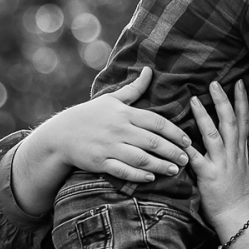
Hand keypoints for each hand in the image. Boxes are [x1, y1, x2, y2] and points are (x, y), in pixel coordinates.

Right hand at [50, 66, 193, 181]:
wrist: (60, 134)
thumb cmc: (90, 115)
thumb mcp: (111, 98)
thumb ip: (133, 88)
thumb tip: (149, 70)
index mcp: (124, 113)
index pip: (156, 121)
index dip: (174, 132)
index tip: (187, 140)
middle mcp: (118, 129)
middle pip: (152, 141)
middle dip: (172, 151)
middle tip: (187, 159)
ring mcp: (109, 147)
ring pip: (140, 158)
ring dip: (160, 165)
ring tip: (175, 170)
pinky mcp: (100, 162)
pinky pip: (122, 170)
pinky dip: (137, 175)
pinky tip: (151, 178)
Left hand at [187, 80, 248, 231]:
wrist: (239, 215)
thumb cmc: (238, 193)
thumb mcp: (241, 167)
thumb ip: (233, 149)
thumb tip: (227, 135)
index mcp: (240, 150)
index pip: (243, 120)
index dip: (241, 100)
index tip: (238, 83)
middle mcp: (233, 153)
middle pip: (230, 121)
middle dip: (223, 101)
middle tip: (214, 82)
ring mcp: (222, 164)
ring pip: (214, 135)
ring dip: (204, 116)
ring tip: (193, 100)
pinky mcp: (209, 176)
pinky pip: (197, 159)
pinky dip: (187, 149)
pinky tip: (179, 138)